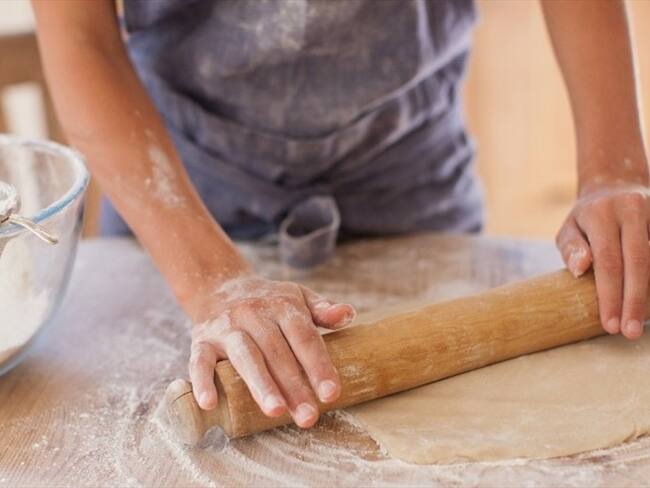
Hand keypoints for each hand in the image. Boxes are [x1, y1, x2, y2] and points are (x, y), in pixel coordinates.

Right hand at [188, 275, 355, 427]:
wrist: (219, 286)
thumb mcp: (297, 297)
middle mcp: (254, 314)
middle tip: (308, 416)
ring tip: (276, 412)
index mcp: (282, 306)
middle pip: (277, 352)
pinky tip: (210, 403)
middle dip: (294, 386)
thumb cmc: (268, 300)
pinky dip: (203, 381)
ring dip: (261, 384)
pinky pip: (199, 360)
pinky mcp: (202, 340)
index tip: (331, 393)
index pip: (304, 337)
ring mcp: (227, 328)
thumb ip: (322, 310)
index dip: (318, 365)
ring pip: (245, 356)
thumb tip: (348, 314)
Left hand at [556, 181, 649, 339]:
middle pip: (639, 262)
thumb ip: (571, 248)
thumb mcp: (569, 229)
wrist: (617, 184)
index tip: (610, 325)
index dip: (610, 295)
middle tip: (630, 332)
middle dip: (635, 301)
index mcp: (600, 213)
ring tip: (643, 321)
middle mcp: (631, 209)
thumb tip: (580, 269)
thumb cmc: (587, 218)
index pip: (607, 260)